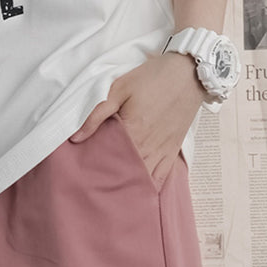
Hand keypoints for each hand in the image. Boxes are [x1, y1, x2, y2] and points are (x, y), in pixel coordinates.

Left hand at [69, 53, 207, 186]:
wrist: (189, 72)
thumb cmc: (153, 78)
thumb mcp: (119, 88)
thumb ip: (96, 114)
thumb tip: (76, 138)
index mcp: (131, 132)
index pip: (107, 159)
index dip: (94, 168)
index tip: (83, 174)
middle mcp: (147, 147)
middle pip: (123, 173)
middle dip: (109, 181)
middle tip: (95, 187)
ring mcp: (161, 151)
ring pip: (141, 179)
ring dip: (127, 187)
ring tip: (113, 194)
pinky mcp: (172, 151)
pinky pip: (160, 177)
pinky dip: (149, 187)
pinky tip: (139, 194)